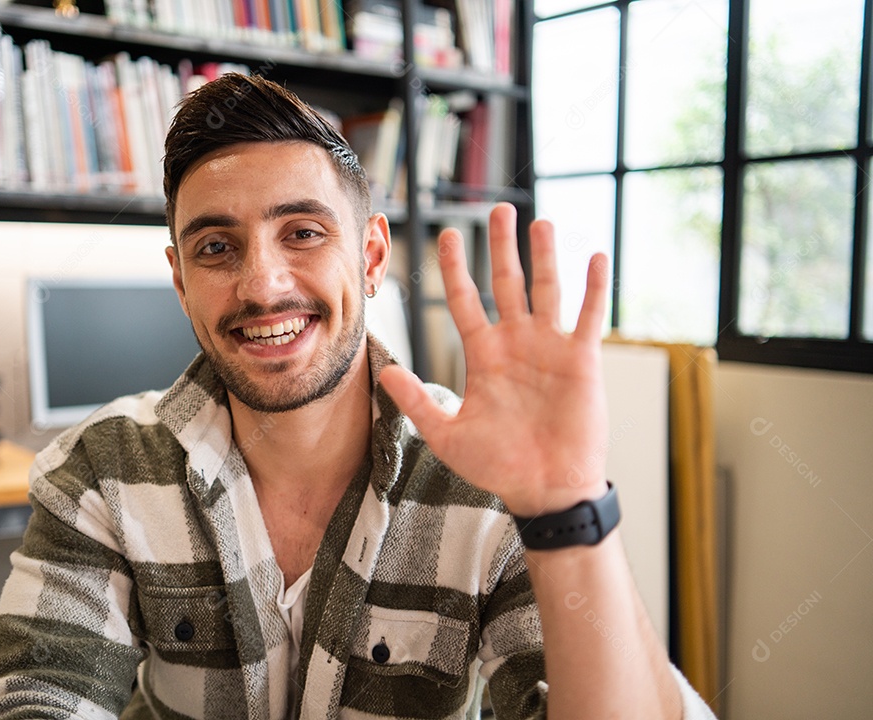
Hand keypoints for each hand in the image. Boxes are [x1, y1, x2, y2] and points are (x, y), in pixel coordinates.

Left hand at [379, 203, 609, 516]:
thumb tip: (385, 371)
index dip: (456, 269)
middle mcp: (516, 344)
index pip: (465, 301)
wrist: (544, 489)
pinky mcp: (582, 360)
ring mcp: (549, 348)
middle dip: (500, 247)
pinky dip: (593, 286)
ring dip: (544, 256)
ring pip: (547, 290)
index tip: (446, 236)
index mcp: (484, 356)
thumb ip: (418, 401)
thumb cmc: (497, 466)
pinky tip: (595, 255)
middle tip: (497, 209)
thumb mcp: (447, 434)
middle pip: (506, 283)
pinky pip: (588, 316)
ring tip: (540, 222)